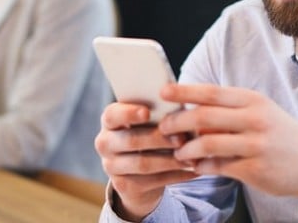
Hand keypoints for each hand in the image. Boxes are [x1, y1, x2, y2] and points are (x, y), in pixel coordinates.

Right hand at [95, 101, 197, 219]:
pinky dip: (176, 176)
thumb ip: (159, 114)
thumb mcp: (149, 123)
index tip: (147, 112)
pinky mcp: (124, 187)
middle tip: (182, 138)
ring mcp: (111, 167)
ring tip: (192, 157)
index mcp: (109, 121)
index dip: (128, 113)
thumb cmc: (148, 135)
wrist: (138, 174)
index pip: (112, 115)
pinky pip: (152, 181)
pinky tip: (193, 170)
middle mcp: (105, 143)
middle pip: (130, 140)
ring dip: (170, 160)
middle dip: (158, 139)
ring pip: (142, 164)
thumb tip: (180, 111)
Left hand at [158, 84, 297, 208]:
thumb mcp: (262, 113)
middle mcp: (255, 119)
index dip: (183, 91)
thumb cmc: (282, 136)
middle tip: (164, 129)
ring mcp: (256, 145)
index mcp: (254, 101)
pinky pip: (218, 167)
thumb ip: (230, 110)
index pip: (211, 92)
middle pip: (204, 117)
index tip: (162, 92)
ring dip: (186, 150)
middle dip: (178, 123)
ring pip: (207, 144)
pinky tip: (196, 167)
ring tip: (179, 153)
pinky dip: (201, 167)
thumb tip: (191, 110)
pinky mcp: (255, 169)